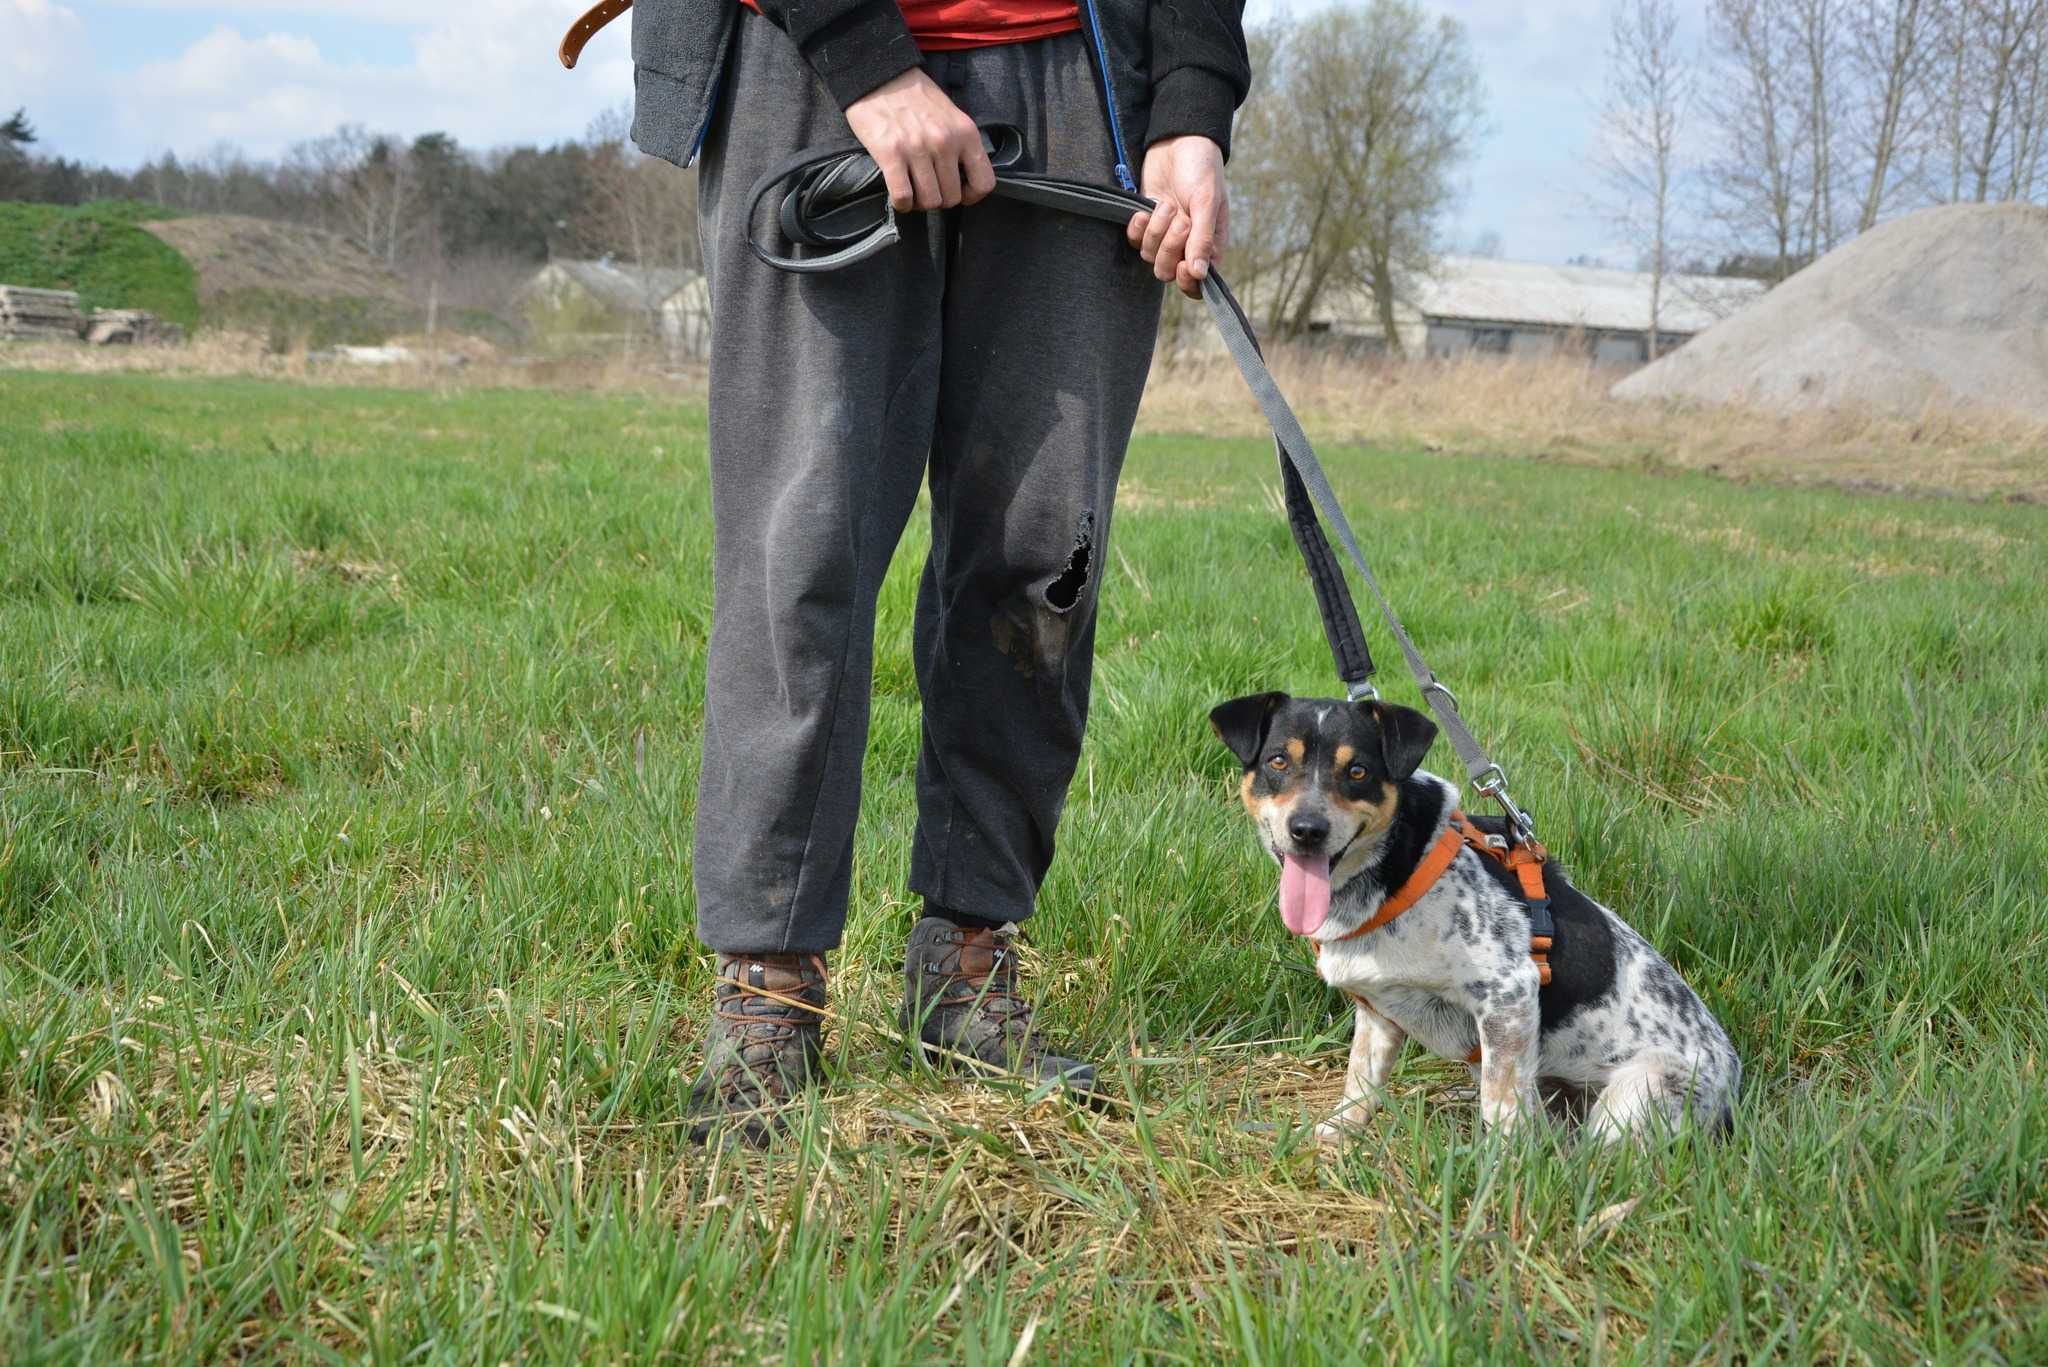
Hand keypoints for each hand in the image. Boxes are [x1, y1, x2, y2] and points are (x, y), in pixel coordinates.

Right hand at [844, 68, 994, 212]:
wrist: (880, 76)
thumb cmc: (915, 97)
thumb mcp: (951, 116)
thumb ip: (961, 144)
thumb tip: (963, 178)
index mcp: (965, 133)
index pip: (983, 182)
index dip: (972, 196)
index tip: (961, 194)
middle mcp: (945, 142)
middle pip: (952, 198)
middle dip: (940, 199)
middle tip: (928, 188)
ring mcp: (918, 149)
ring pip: (929, 201)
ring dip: (920, 202)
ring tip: (913, 190)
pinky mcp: (891, 154)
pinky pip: (903, 196)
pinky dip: (901, 203)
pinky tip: (899, 194)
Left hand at [1127, 135, 1226, 297]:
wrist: (1178, 140)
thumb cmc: (1202, 169)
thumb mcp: (1207, 202)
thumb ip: (1203, 239)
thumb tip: (1200, 275)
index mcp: (1209, 245)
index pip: (1196, 284)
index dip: (1186, 282)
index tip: (1183, 264)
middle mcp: (1186, 245)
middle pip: (1168, 272)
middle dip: (1170, 247)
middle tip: (1180, 220)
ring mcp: (1164, 235)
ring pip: (1149, 256)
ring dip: (1156, 231)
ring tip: (1166, 204)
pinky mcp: (1146, 223)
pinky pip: (1135, 240)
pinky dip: (1138, 227)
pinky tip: (1144, 209)